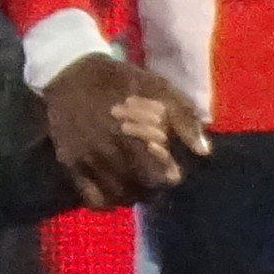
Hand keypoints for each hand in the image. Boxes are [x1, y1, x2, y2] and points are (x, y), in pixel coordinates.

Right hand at [43, 51, 206, 206]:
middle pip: (140, 191)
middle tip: (155, 178)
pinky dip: (107, 201)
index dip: (169, 176)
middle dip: (152, 188)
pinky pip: (92, 199)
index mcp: (134, 134)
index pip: (159, 176)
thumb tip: (203, 152)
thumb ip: (183, 118)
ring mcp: (87, 161)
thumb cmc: (121, 81)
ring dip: (132, 195)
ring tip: (137, 184)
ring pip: (117, 198)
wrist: (71, 72)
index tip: (171, 169)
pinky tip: (114, 189)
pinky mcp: (70, 165)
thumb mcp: (159, 88)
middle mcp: (109, 153)